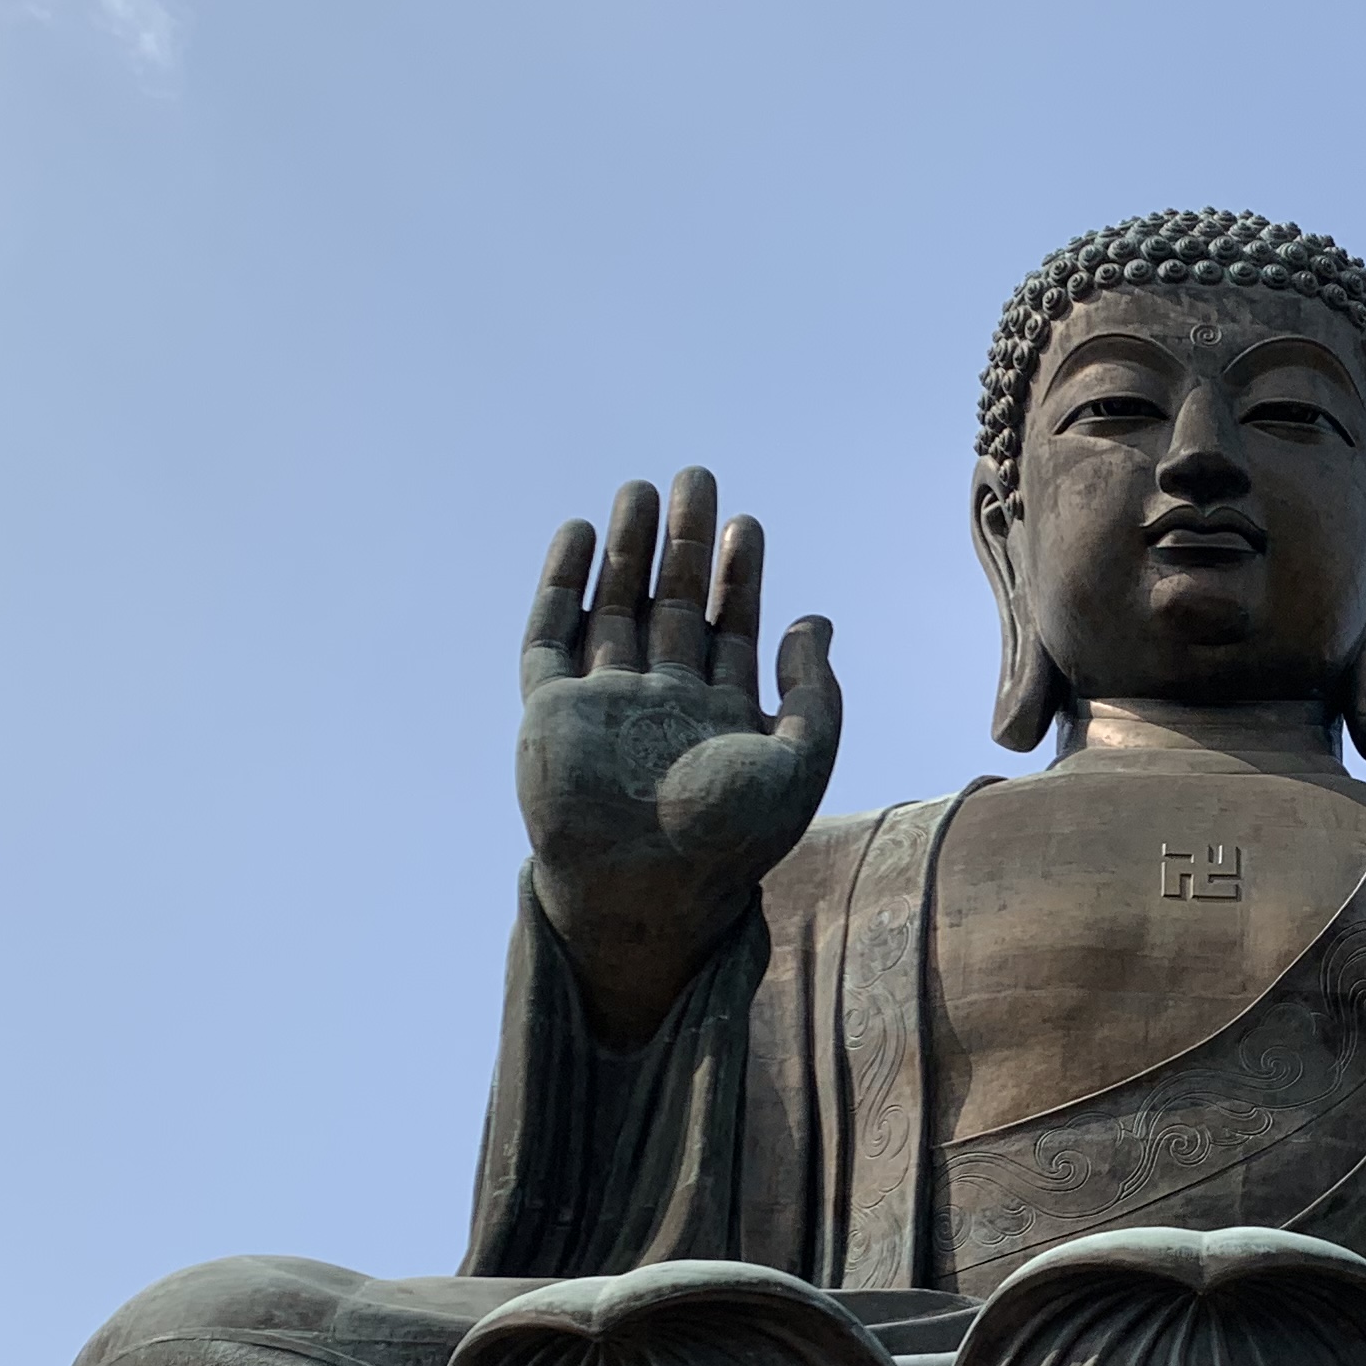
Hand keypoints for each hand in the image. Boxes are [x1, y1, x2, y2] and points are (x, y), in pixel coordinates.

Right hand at [518, 468, 840, 1046]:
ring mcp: (604, 705)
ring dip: (628, 550)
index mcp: (720, 717)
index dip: (740, 575)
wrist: (645, 888)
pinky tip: (580, 534)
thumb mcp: (799, 762)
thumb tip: (815, 622)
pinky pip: (550, 637)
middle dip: (684, 543)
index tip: (749, 524)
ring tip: (641, 490)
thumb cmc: (729, 840)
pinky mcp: (550, 711)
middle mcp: (661, 704)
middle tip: (696, 477)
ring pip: (614, 608)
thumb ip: (814, 694)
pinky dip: (562, 585)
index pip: (731, 629)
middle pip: (672, 605)